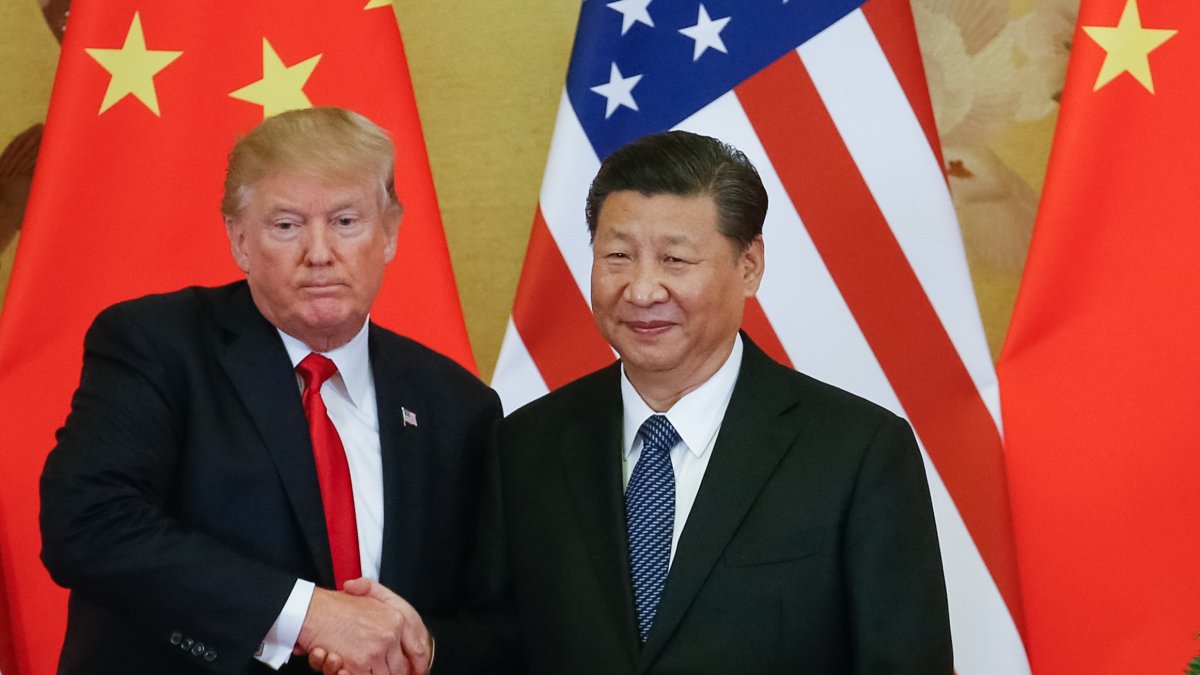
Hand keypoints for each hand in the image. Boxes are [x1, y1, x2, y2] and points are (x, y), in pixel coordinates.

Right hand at [296, 579, 431, 674]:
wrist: (311, 610)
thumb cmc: (336, 605)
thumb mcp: (371, 598)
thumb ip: (389, 611)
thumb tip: (402, 635)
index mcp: (397, 619)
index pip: (419, 650)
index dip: (418, 665)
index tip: (416, 671)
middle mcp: (390, 635)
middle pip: (401, 668)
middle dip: (393, 674)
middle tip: (379, 670)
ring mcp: (376, 651)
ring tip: (366, 670)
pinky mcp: (359, 664)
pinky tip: (350, 672)